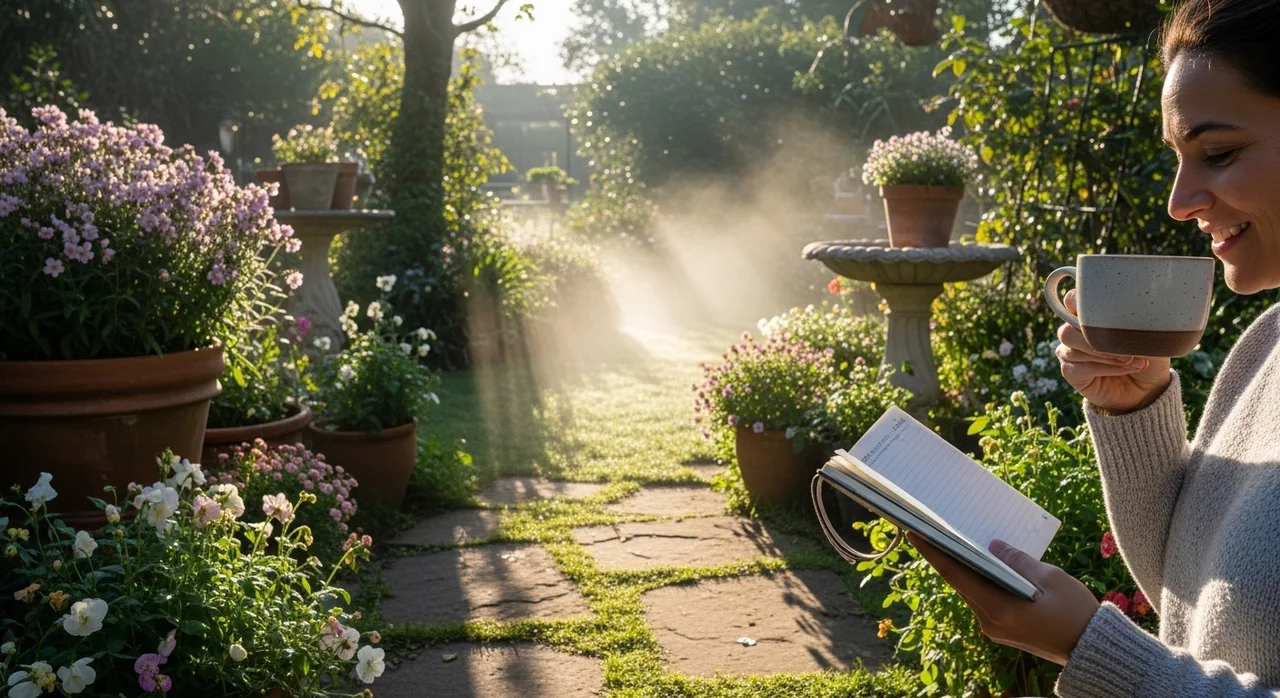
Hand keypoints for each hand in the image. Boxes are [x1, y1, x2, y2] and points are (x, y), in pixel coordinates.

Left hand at [908, 532, 1099, 665]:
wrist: (1092, 648)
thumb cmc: (1076, 612)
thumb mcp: (1050, 578)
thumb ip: (1017, 560)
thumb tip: (993, 546)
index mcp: (998, 609)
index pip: (957, 575)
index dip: (934, 553)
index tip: (915, 533)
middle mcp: (989, 622)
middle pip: (961, 583)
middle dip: (948, 556)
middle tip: (935, 529)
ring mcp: (995, 628)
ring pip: (972, 591)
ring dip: (966, 568)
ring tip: (957, 540)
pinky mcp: (1003, 629)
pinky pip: (984, 599)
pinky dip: (981, 580)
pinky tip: (984, 563)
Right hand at [1055, 290, 1171, 413]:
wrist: (1147, 387)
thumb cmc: (1147, 355)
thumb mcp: (1146, 335)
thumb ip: (1130, 323)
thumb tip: (1120, 321)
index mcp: (1090, 315)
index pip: (1071, 301)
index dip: (1077, 303)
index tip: (1100, 312)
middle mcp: (1075, 332)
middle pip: (1067, 330)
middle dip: (1096, 340)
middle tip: (1127, 350)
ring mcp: (1070, 352)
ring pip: (1073, 349)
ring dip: (1105, 356)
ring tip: (1132, 361)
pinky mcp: (1071, 372)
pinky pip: (1080, 367)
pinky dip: (1104, 368)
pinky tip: (1123, 370)